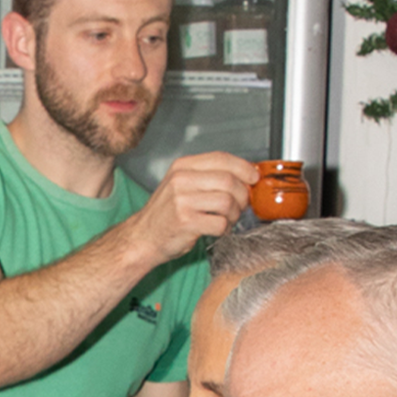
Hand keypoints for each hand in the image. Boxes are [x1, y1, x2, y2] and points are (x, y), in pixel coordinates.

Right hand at [132, 152, 257, 261]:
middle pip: (228, 180)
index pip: (221, 158)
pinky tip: (217, 229)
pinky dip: (225, 229)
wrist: (143, 237)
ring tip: (227, 219)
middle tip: (240, 205)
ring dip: (234, 214)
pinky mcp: (185, 222)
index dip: (243, 167)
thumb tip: (245, 176)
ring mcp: (182, 201)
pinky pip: (220, 223)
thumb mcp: (181, 186)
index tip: (253, 177)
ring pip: (227, 202)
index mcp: (182, 167)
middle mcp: (181, 180)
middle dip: (242, 195)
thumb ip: (208, 177)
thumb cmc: (166, 214)